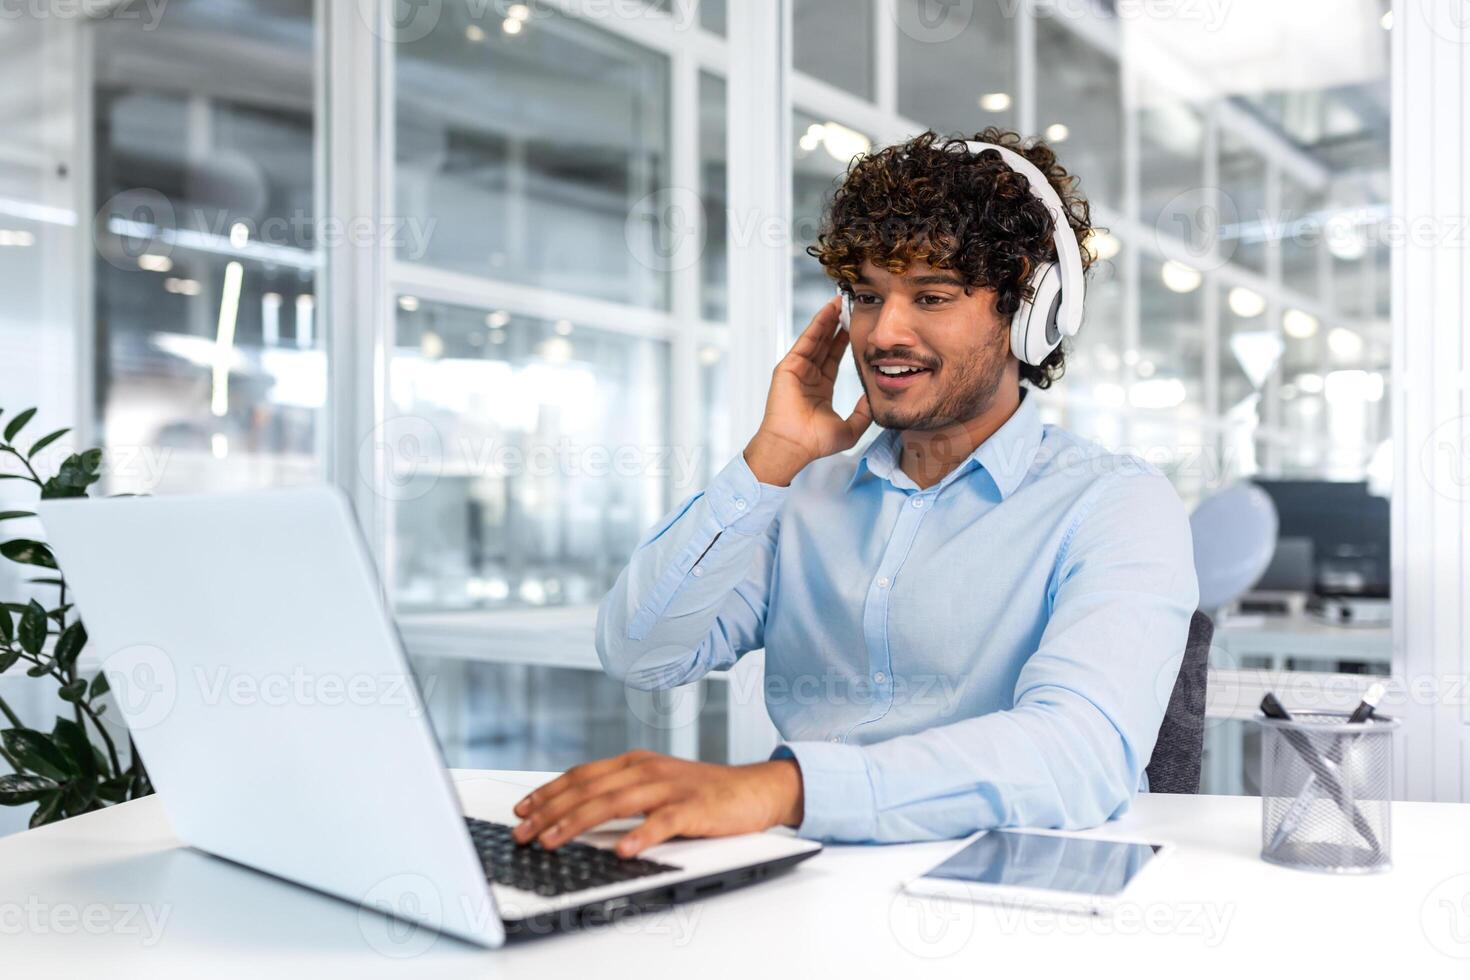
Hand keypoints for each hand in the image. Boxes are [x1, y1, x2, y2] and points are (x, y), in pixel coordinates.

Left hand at [511, 751, 804, 857]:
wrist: (754, 790)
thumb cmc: (702, 793)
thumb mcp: (655, 785)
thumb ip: (620, 792)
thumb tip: (574, 813)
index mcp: (635, 762)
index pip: (582, 775)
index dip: (548, 791)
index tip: (520, 810)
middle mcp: (647, 769)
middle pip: (589, 788)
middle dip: (550, 811)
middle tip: (523, 832)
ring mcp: (670, 787)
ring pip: (616, 802)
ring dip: (579, 822)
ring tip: (553, 840)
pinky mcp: (694, 807)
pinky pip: (663, 822)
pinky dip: (641, 835)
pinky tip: (622, 850)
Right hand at [744, 297, 870, 485]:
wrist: (794, 447)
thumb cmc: (815, 443)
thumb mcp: (849, 428)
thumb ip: (863, 413)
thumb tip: (873, 398)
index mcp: (820, 389)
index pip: (834, 358)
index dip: (844, 342)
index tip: (856, 328)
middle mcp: (808, 376)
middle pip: (824, 344)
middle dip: (836, 325)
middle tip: (849, 307)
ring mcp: (797, 370)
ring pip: (815, 339)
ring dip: (828, 320)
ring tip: (840, 301)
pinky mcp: (788, 367)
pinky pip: (806, 341)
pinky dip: (817, 325)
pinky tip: (828, 311)